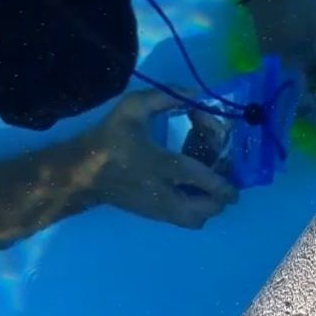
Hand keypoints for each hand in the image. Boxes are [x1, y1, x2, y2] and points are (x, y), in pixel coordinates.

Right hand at [89, 91, 238, 228]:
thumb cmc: (109, 138)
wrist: (82, 172)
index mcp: (160, 165)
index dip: (222, 182)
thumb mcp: (133, 107)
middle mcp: (163, 193)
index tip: (234, 180)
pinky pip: (184, 220)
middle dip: (219, 198)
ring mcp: (158, 209)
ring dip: (208, 206)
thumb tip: (195, 95)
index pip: (199, 178)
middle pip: (203, 211)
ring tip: (207, 183)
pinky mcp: (154, 215)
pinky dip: (196, 208)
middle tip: (221, 177)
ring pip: (195, 221)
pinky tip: (191, 186)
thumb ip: (166, 97)